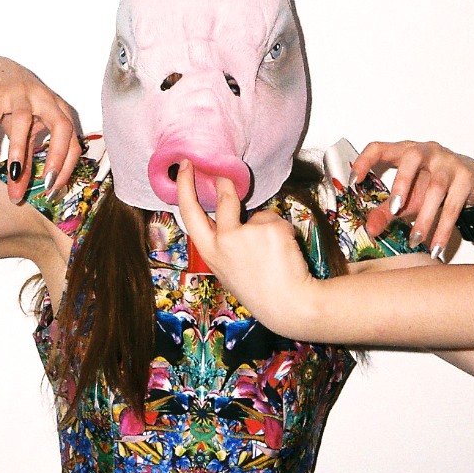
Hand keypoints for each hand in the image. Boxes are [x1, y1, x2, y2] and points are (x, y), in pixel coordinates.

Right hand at [0, 56, 81, 202]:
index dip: (66, 167)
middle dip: (56, 157)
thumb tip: (17, 195)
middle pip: (61, 127)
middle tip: (45, 184)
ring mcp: (21, 93)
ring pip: (23, 121)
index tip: (53, 190)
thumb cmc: (19, 106)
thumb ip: (27, 161)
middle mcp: (45, 99)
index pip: (73, 141)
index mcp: (60, 110)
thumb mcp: (28, 131)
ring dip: (19, 151)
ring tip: (12, 176)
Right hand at [176, 159, 316, 332]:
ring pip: (257, 214)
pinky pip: (275, 219)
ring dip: (266, 226)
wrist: (288, 304)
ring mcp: (245, 233)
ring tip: (274, 252)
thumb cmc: (258, 289)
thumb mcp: (227, 269)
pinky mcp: (269, 227)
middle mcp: (223, 241)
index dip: (185, 187)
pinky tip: (284, 252)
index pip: (189, 213)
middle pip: (223, 200)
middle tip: (225, 174)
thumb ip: (223, 243)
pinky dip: (282, 231)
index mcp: (209, 252)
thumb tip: (232, 217)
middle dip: (223, 183)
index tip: (185, 168)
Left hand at [351, 141, 473, 259]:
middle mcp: (426, 151)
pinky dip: (443, 229)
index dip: (364, 161)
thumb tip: (369, 230)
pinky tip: (436, 247)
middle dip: (402, 184)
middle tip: (394, 210)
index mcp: (404, 152)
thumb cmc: (433, 185)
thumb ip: (386, 211)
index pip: (379, 147)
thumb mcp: (407, 199)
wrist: (473, 183)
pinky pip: (453, 206)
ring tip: (415, 240)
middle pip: (412, 158)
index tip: (354, 181)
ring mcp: (448, 162)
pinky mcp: (466, 177)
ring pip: (436, 188)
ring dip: (424, 217)